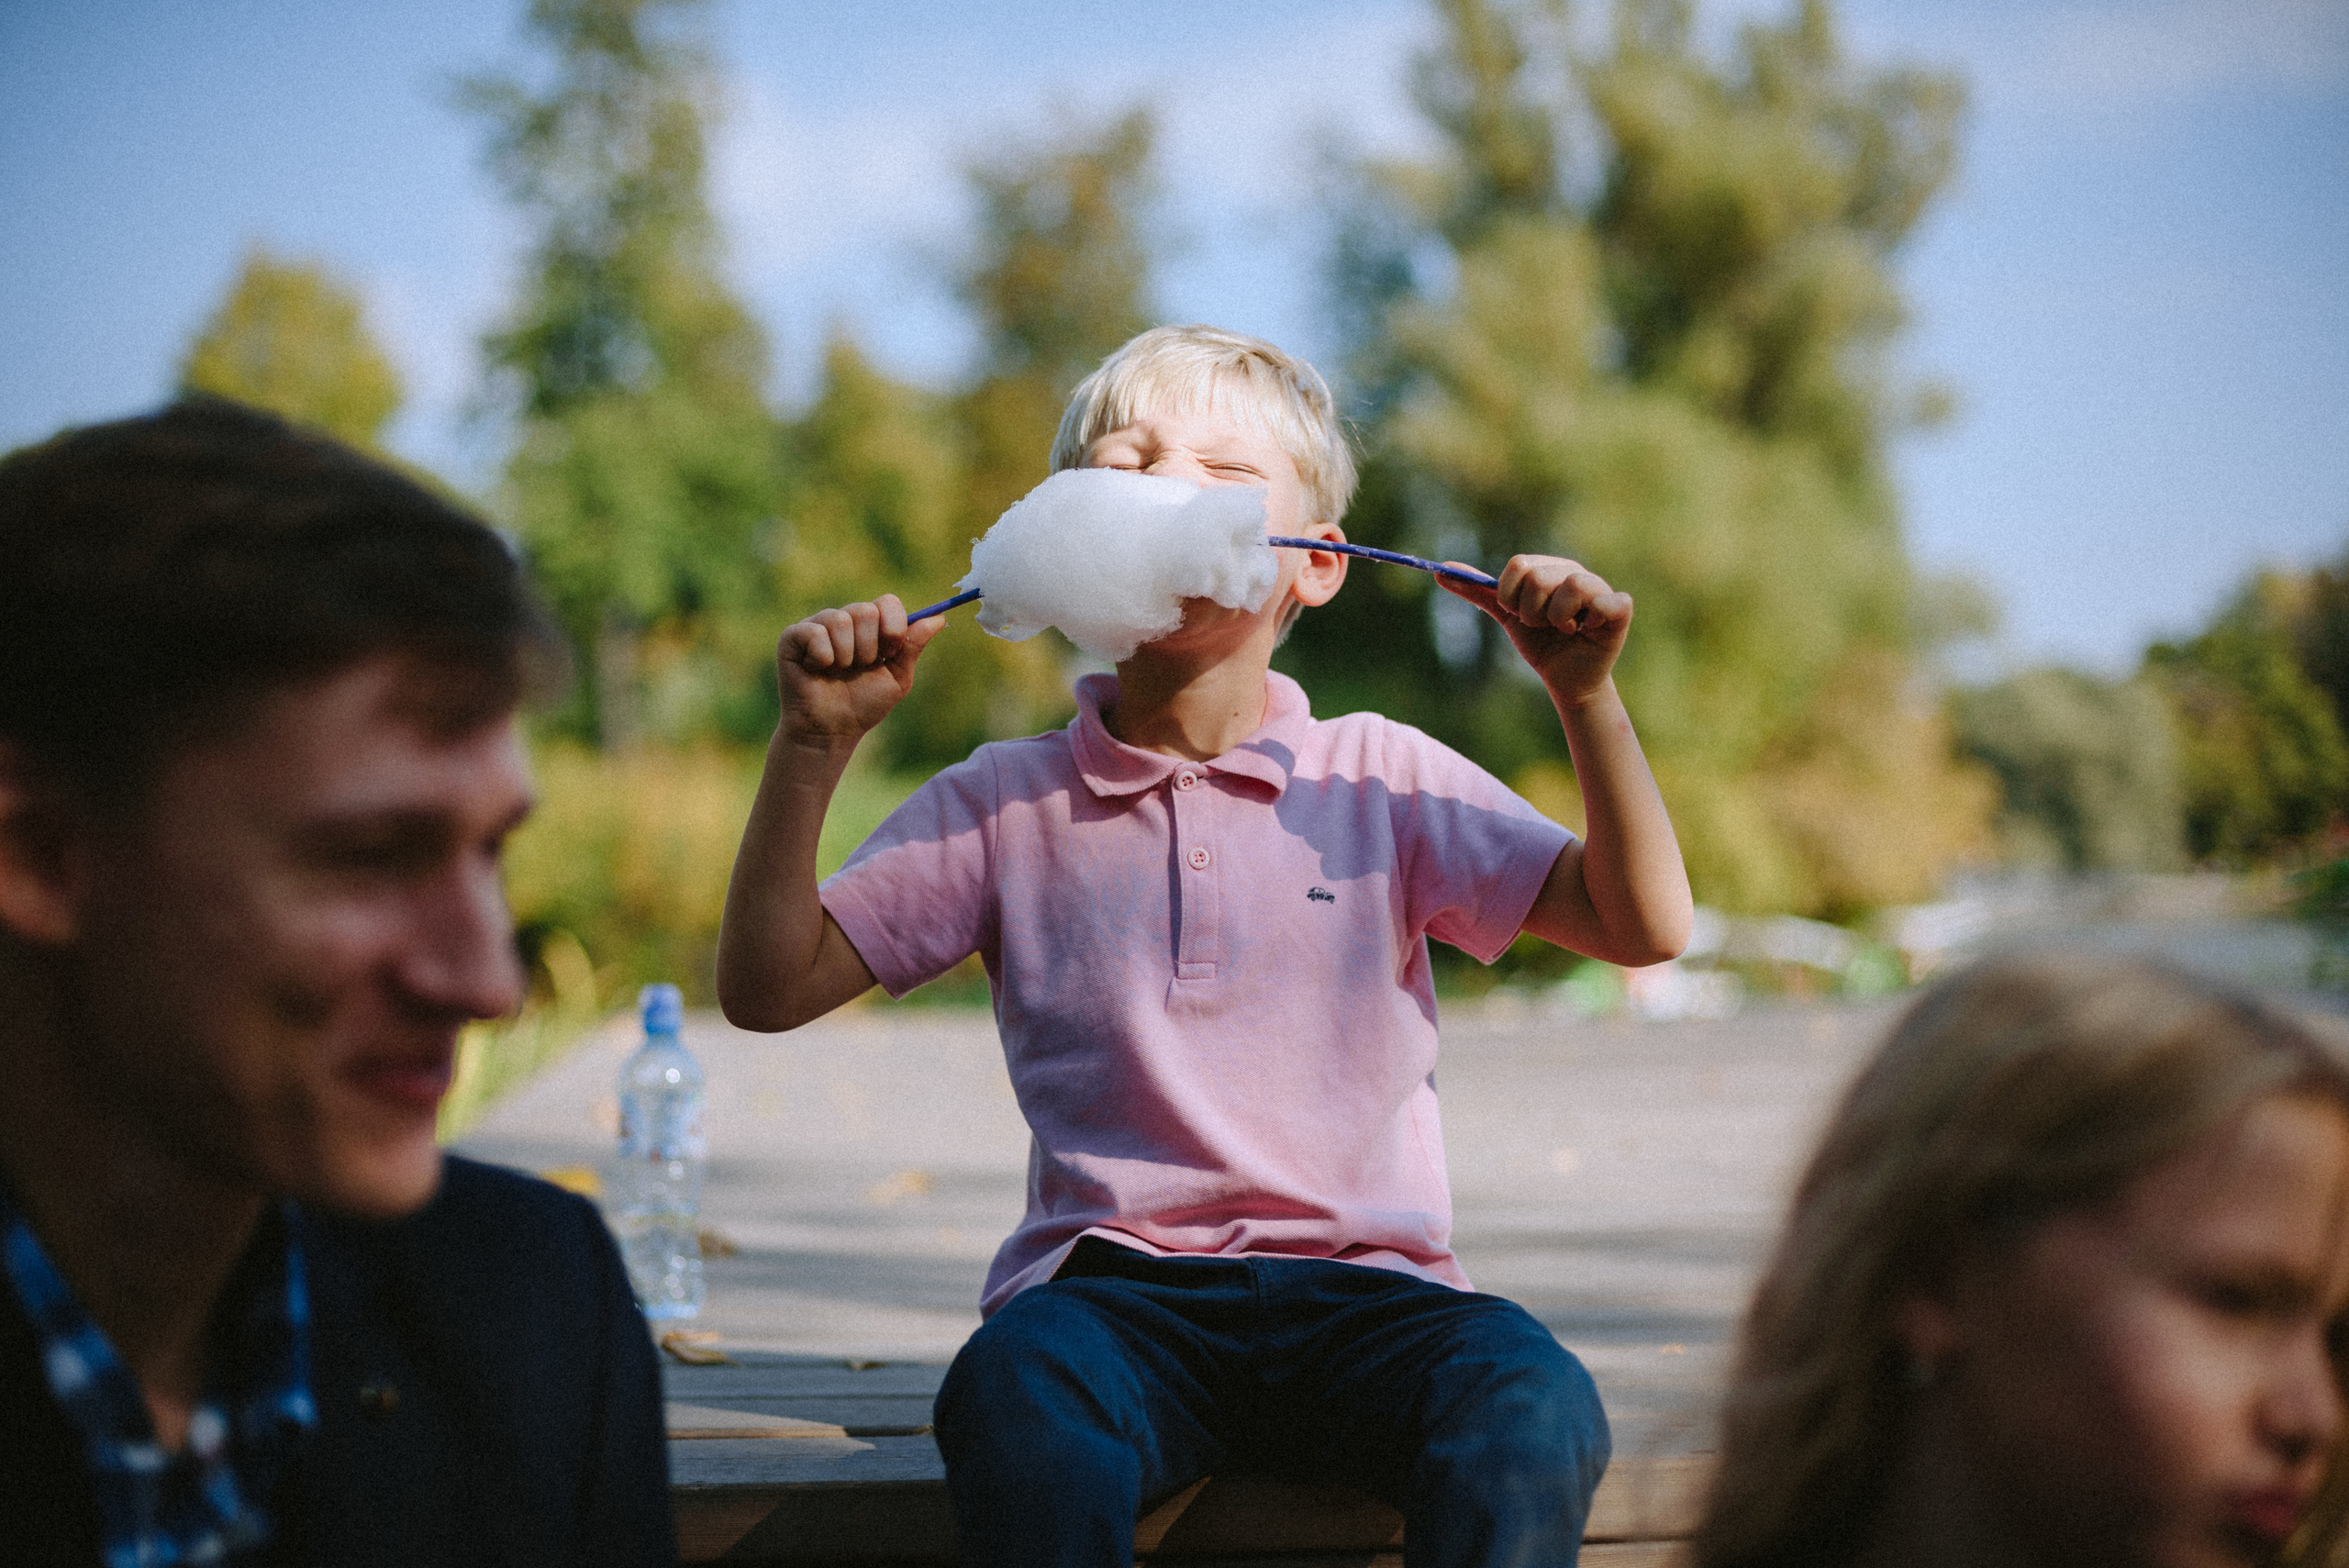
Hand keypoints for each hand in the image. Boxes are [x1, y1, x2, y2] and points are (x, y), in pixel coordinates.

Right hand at [777, 595, 941, 744]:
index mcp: (871, 626)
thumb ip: (913, 646)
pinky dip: (822, 657)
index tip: (889, 653)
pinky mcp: (793, 636)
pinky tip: (817, 670)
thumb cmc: (864, 704)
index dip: (893, 627)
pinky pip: (815, 632)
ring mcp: (817, 625)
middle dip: (869, 647)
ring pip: (841, 620)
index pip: (888, 602)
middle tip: (860, 667)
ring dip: (846, 656)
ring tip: (837, 672)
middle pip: (866, 610)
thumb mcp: (897, 677)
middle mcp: (845, 620)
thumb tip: (940, 617)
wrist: (832, 730)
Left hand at [1441, 555, 1631, 705]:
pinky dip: (1590, 620)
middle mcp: (1574, 571)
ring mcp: (1600, 587)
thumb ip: (1478, 592)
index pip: (1518, 565)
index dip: (1510, 596)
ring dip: (1558, 619)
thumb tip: (1439, 570)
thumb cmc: (1540, 643)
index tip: (1518, 614)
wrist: (1564, 680)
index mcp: (1548, 567)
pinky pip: (1607, 601)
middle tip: (1544, 625)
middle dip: (1532, 612)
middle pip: (1539, 577)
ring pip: (1571, 587)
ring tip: (1565, 629)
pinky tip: (1588, 630)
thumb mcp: (1506, 616)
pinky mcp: (1621, 607)